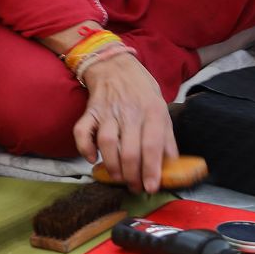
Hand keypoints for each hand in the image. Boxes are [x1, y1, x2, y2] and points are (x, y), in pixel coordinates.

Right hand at [72, 53, 177, 193]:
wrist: (115, 65)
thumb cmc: (141, 91)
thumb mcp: (161, 108)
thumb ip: (166, 137)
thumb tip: (173, 165)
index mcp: (152, 111)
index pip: (152, 145)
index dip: (152, 170)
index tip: (151, 188)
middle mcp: (130, 111)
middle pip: (129, 150)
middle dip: (132, 175)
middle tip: (134, 187)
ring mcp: (107, 111)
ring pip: (107, 144)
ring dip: (112, 166)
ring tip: (118, 178)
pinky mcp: (90, 111)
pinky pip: (82, 131)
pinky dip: (84, 148)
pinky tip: (92, 159)